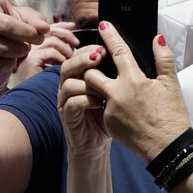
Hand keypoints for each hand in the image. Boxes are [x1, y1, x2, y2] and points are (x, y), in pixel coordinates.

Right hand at [0, 0, 49, 84]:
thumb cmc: (9, 30)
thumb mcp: (23, 20)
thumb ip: (35, 20)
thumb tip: (44, 28)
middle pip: (6, 26)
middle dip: (28, 34)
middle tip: (38, 39)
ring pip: (4, 48)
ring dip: (21, 51)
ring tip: (22, 49)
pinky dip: (11, 64)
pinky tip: (9, 60)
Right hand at [14, 22, 80, 82]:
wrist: (33, 101)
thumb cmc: (45, 83)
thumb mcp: (55, 60)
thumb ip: (61, 45)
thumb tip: (72, 25)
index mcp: (33, 44)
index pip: (48, 27)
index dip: (61, 25)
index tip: (73, 26)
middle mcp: (28, 45)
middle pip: (50, 30)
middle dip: (67, 35)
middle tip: (77, 44)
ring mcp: (28, 52)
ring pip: (53, 41)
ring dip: (66, 49)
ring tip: (72, 59)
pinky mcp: (31, 60)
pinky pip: (51, 52)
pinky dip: (61, 58)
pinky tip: (64, 66)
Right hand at [58, 44, 110, 160]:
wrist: (97, 145)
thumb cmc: (106, 116)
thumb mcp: (112, 92)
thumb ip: (112, 75)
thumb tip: (127, 54)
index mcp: (78, 77)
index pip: (77, 56)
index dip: (89, 49)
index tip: (105, 47)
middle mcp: (68, 87)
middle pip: (68, 65)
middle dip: (83, 59)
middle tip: (100, 56)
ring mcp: (65, 102)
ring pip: (68, 83)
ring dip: (87, 81)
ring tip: (104, 85)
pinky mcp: (67, 117)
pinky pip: (72, 103)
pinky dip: (87, 100)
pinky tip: (101, 102)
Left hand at [84, 23, 191, 161]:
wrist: (168, 149)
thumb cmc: (172, 117)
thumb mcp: (172, 84)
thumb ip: (163, 58)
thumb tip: (157, 39)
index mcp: (134, 80)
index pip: (117, 51)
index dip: (109, 35)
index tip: (103, 25)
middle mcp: (117, 94)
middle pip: (92, 72)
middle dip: (93, 67)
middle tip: (101, 65)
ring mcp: (110, 110)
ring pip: (94, 91)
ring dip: (99, 86)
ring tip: (114, 88)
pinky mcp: (108, 124)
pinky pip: (103, 108)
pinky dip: (110, 105)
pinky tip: (125, 109)